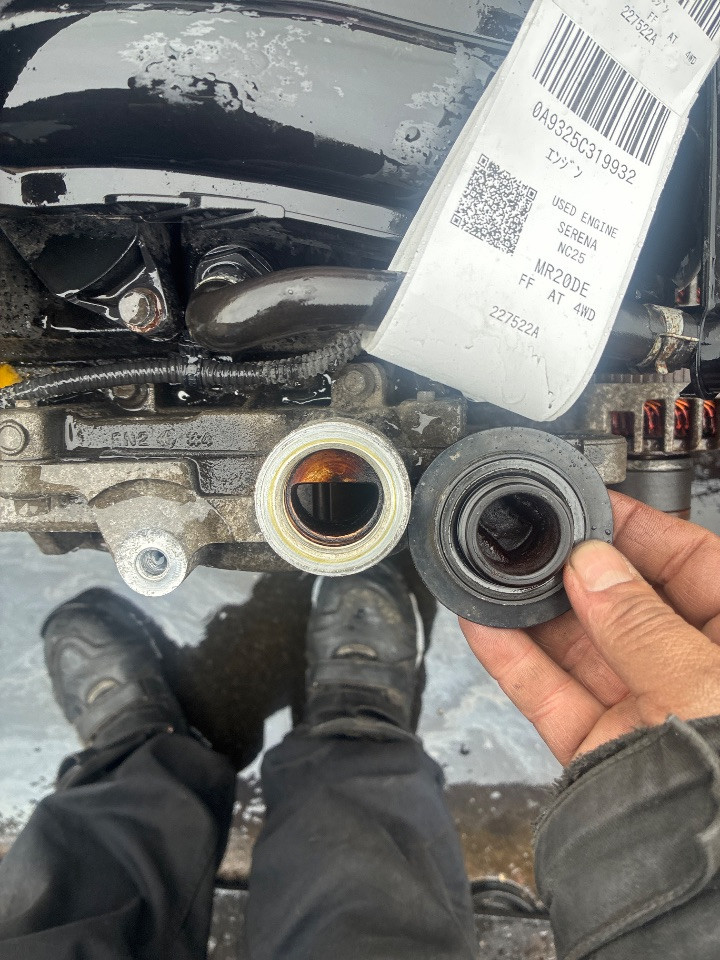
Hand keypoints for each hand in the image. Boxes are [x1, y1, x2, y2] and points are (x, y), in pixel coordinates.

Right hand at [460, 491, 719, 764]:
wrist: (719, 888)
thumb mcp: (705, 683)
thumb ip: (642, 622)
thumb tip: (593, 567)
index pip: (691, 563)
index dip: (637, 530)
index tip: (589, 505)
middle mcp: (695, 673)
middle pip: (624, 601)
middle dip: (573, 568)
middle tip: (533, 537)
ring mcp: (646, 711)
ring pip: (579, 645)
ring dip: (533, 607)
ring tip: (495, 568)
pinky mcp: (603, 748)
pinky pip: (550, 695)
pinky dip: (512, 659)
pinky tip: (484, 621)